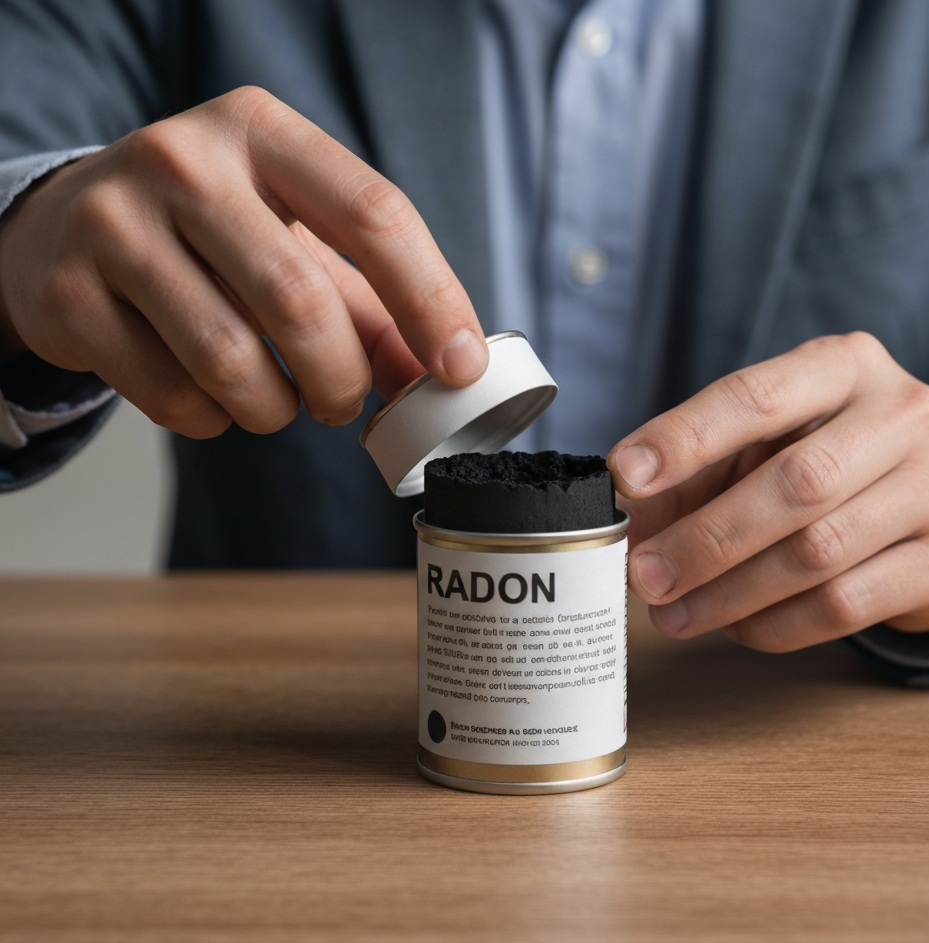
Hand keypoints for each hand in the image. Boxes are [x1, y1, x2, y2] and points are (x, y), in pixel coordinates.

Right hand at [0, 87, 487, 436]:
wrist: (66, 228)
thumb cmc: (207, 238)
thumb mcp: (295, 243)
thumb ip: (371, 308)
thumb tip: (439, 374)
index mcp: (262, 133)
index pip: (373, 214)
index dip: (431, 301)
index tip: (460, 367)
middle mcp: (183, 162)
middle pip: (299, 301)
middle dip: (340, 379)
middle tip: (342, 403)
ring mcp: (114, 224)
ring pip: (230, 361)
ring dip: (274, 409)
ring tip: (273, 398)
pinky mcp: (69, 294)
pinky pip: (173, 396)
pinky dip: (211, 419)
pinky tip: (208, 393)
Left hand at [608, 333, 928, 649]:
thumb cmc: (826, 460)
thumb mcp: (763, 442)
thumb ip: (695, 470)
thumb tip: (627, 517)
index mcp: (844, 366)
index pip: (757, 395)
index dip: (686, 438)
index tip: (626, 477)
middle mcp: (901, 415)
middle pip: (796, 483)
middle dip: (706, 539)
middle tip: (645, 576)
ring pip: (819, 553)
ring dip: (729, 593)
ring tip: (673, 614)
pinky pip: (845, 605)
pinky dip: (775, 624)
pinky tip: (734, 625)